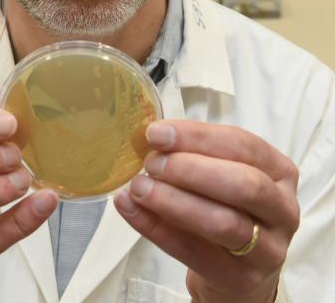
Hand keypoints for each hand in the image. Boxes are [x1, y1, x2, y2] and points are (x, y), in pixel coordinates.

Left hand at [114, 120, 299, 302]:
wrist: (238, 272)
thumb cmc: (228, 208)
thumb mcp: (222, 174)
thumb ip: (194, 155)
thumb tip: (151, 138)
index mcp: (279, 171)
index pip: (241, 145)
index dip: (197, 137)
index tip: (156, 134)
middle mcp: (282, 209)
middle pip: (241, 184)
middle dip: (190, 169)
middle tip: (151, 163)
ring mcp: (268, 249)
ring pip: (222, 222)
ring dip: (173, 201)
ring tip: (139, 188)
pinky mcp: (241, 280)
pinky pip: (194, 253)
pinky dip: (157, 229)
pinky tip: (131, 210)